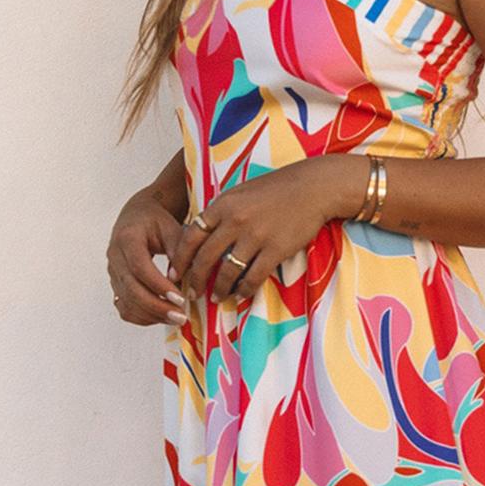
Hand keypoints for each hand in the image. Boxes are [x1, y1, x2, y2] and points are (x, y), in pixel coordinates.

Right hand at [107, 181, 188, 325]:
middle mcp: (115, 256)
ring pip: (126, 302)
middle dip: (157, 306)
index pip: (139, 267)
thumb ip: (179, 250)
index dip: (159, 285)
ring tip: (175, 318)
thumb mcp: (171, 227)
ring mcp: (113, 273)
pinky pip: (124, 307)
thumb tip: (186, 278)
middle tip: (180, 316)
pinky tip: (160, 316)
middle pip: (131, 289)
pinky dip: (141, 317)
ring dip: (151, 315)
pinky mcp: (116, 284)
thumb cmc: (153, 221)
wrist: (136, 218)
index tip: (179, 298)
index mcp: (127, 238)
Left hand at [170, 156, 360, 304]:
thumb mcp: (240, 193)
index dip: (179, 259)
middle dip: (195, 280)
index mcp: (222, 205)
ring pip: (227, 271)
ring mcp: (255, 236)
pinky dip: (245, 290)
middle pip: (205, 258)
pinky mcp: (275, 249)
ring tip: (217, 297)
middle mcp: (235, 221)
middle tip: (191, 293)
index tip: (173, 274)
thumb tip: (200, 233)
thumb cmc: (275, 190)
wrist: (311, 188)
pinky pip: (253, 277)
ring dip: (219, 289)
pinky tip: (241, 295)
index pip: (190, 236)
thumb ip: (220, 212)